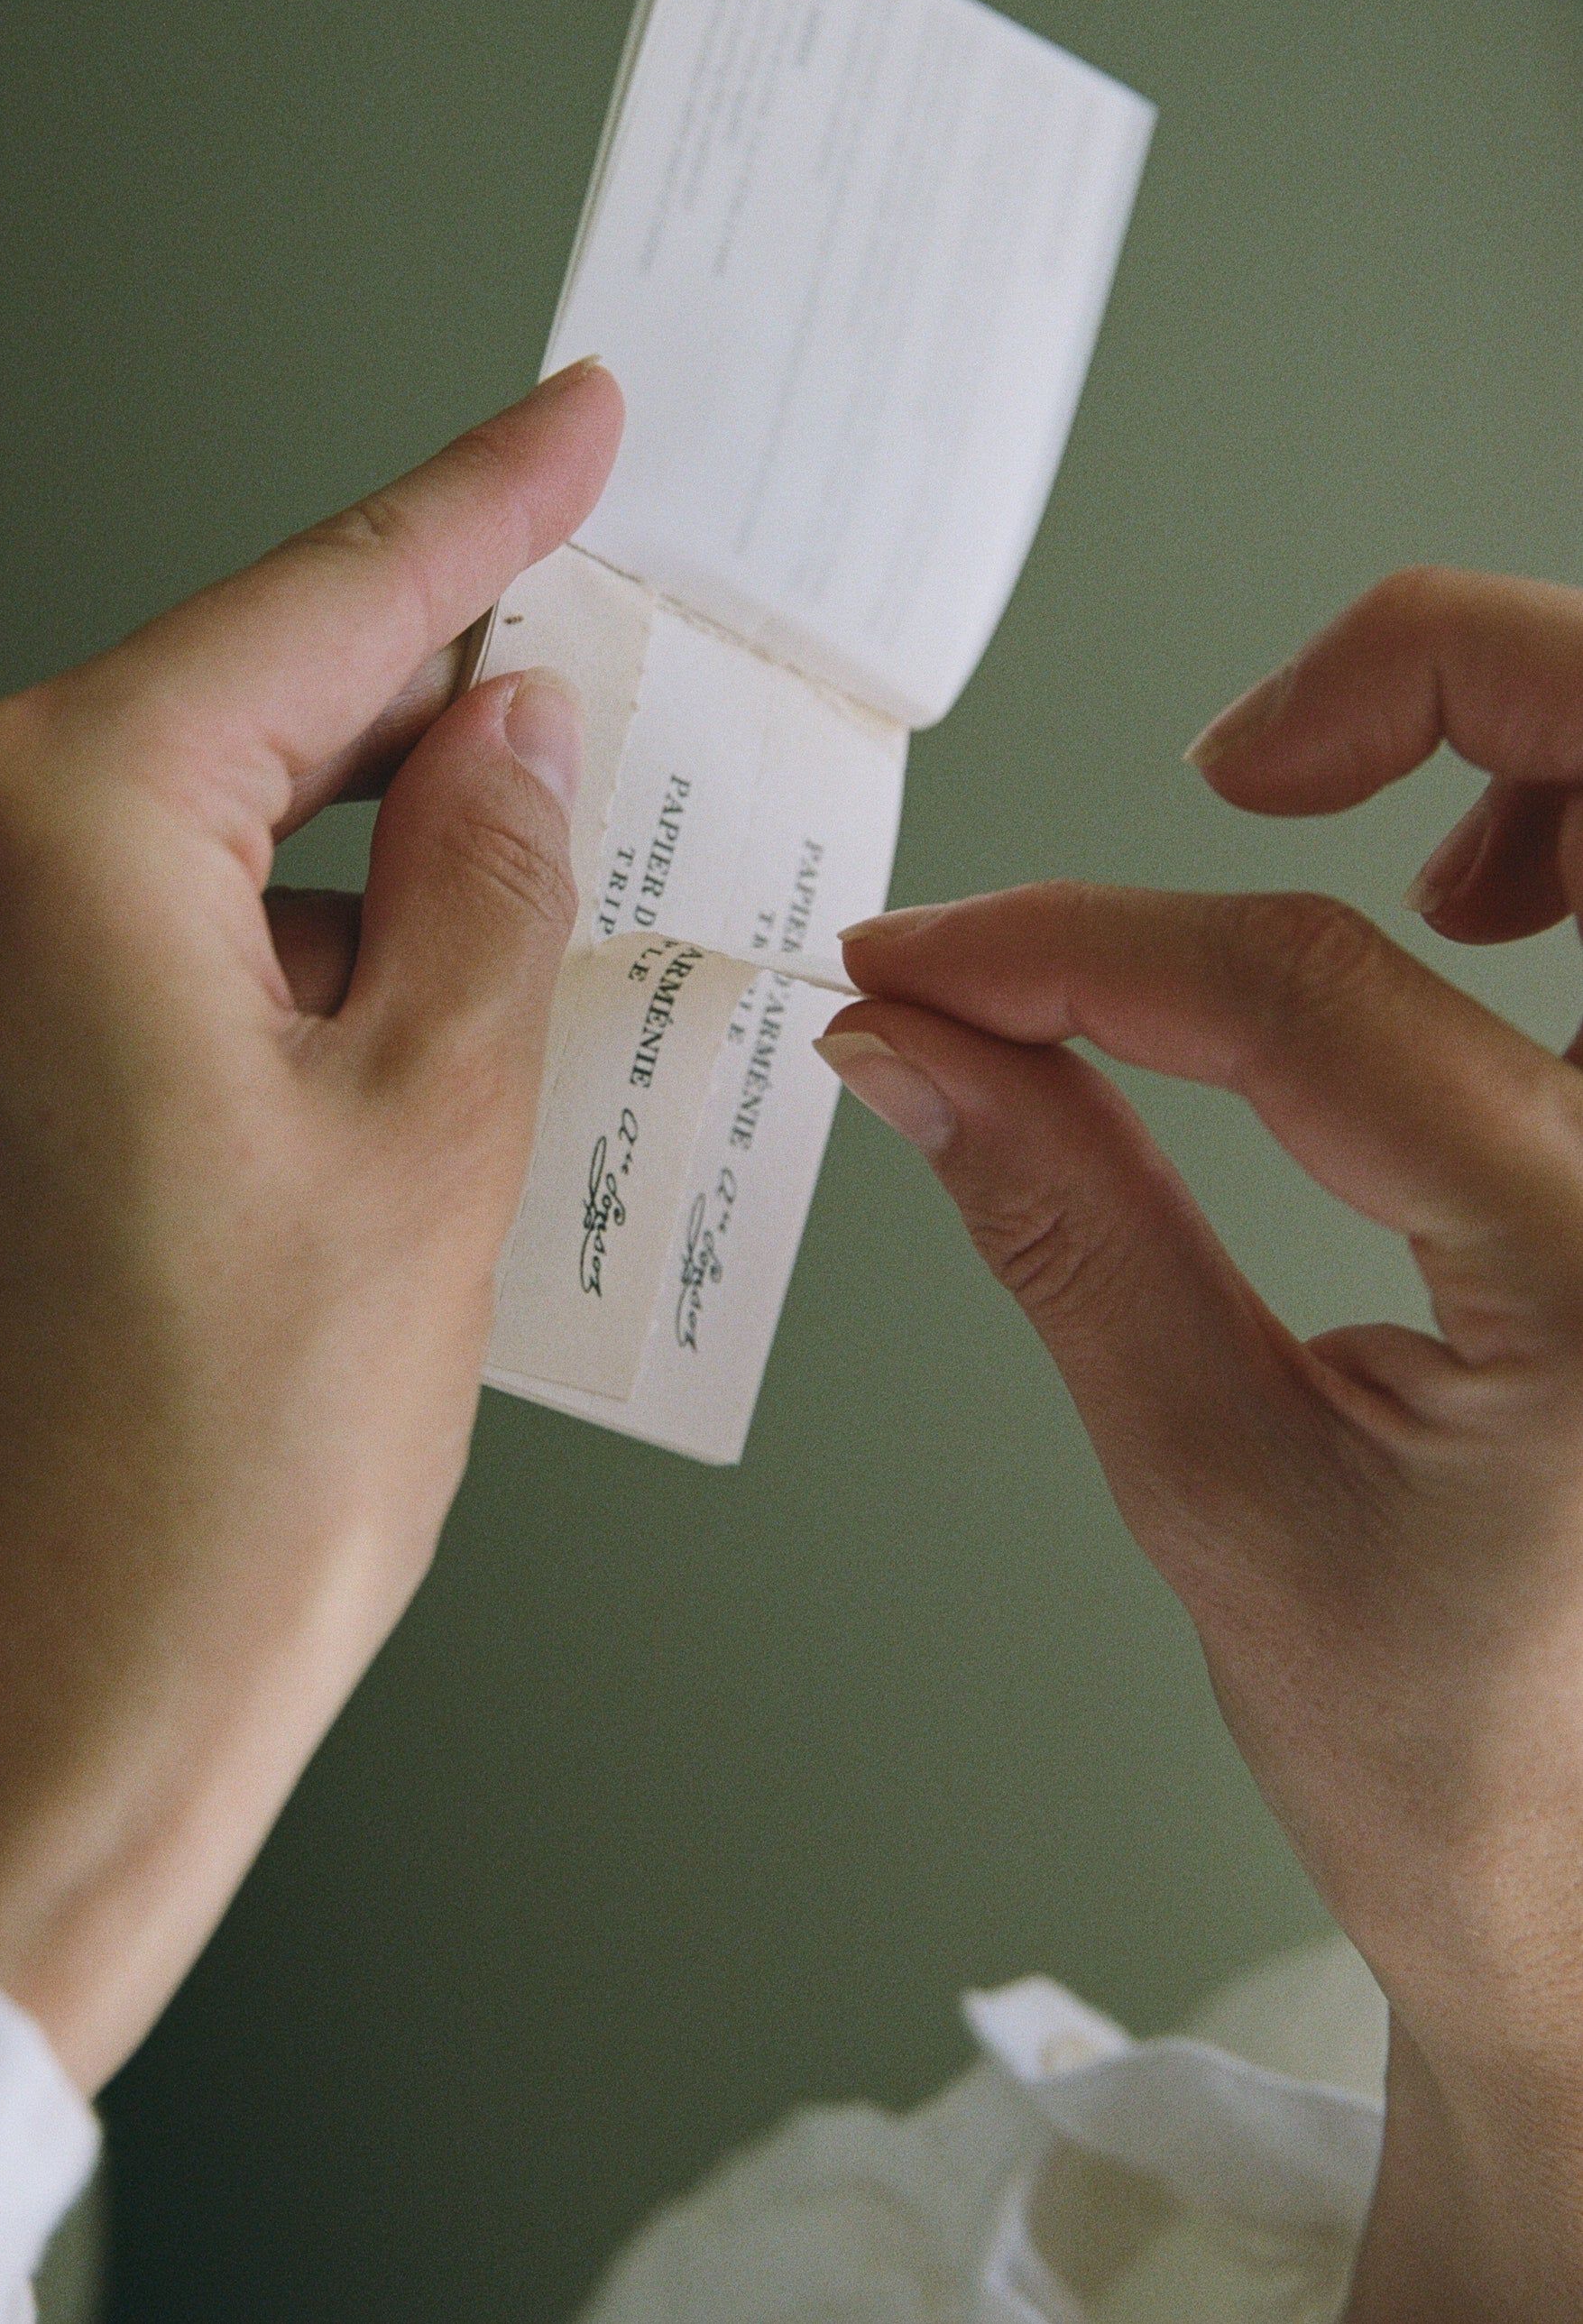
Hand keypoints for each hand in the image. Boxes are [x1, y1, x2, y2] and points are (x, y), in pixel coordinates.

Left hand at [0, 358, 621, 2094]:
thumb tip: (514, 733)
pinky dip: (247, 955)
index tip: (570, 421)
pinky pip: (99, 938)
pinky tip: (381, 1024)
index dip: (482, 507)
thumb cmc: (185, 1506)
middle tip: (596, 686)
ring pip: (172, 836)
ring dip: (345, 864)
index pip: (316, 608)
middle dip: (426, 708)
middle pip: (231, 713)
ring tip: (522, 921)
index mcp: (43, 837)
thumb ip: (487, 884)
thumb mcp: (428, 1145)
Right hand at [820, 567, 1582, 2321]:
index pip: (1299, 999)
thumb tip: (915, 1041)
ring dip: (1519, 742)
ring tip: (1343, 823)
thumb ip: (1065, 1219)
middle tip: (1238, 752)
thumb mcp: (1214, 1489)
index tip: (924, 959)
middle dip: (1419, 673)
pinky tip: (1472, 904)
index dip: (1069, 944)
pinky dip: (1572, 833)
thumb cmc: (1445, 1758)